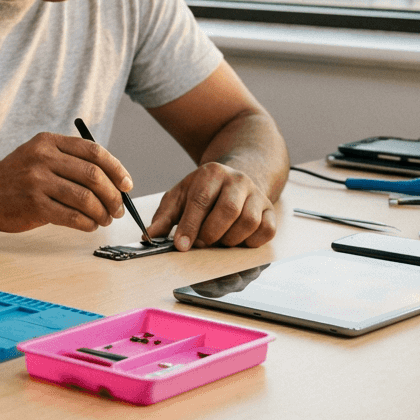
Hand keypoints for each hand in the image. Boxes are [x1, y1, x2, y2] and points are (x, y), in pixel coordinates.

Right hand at [0, 132, 130, 233]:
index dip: (116, 168)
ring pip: (86, 197)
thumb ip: (68, 161)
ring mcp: (37, 181)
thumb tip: (111, 179)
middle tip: (117, 208)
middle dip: (112, 195)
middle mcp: (42, 157)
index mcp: (47, 142)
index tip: (126, 184)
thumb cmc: (14, 179)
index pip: (93, 151)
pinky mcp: (34, 205)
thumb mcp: (36, 156)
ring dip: (102, 212)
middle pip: (93, 175)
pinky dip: (87, 224)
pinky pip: (72, 216)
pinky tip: (89, 225)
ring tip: (104, 219)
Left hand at [147, 162, 275, 250]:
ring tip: (218, 240)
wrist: (235, 181)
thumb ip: (164, 216)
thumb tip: (149, 235)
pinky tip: (237, 240)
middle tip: (201, 244)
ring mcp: (257, 195)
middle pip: (228, 210)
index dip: (190, 225)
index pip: (200, 200)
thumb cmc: (203, 192)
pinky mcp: (270, 210)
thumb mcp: (180, 196)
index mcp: (211, 173)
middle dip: (211, 233)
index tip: (181, 245)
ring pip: (248, 222)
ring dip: (230, 239)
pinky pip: (266, 231)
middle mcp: (237, 180)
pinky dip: (251, 241)